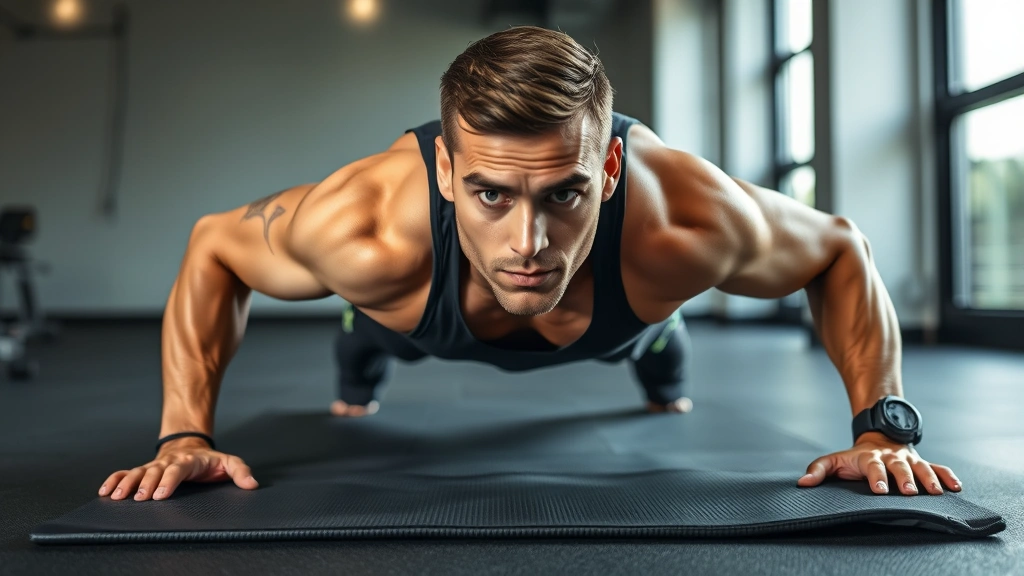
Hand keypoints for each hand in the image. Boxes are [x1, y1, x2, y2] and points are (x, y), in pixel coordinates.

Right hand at [98, 437, 258, 500]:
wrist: (191, 447)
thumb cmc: (210, 461)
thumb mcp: (229, 463)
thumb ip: (240, 472)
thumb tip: (252, 484)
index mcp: (189, 461)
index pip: (177, 470)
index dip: (169, 481)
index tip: (161, 495)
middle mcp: (168, 462)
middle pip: (155, 472)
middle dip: (146, 484)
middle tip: (139, 498)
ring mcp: (154, 465)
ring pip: (138, 472)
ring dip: (127, 484)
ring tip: (115, 497)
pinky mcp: (144, 470)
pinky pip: (127, 473)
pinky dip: (115, 480)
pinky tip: (105, 491)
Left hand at [797, 432, 961, 494]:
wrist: (877, 439)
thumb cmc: (854, 457)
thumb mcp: (833, 461)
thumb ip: (818, 470)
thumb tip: (802, 483)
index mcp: (869, 458)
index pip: (873, 468)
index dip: (876, 478)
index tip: (879, 490)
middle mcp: (891, 457)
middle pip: (900, 467)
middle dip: (906, 479)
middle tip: (911, 492)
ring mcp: (908, 459)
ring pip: (922, 467)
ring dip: (929, 479)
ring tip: (937, 492)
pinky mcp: (922, 463)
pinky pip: (938, 467)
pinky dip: (947, 476)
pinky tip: (956, 487)